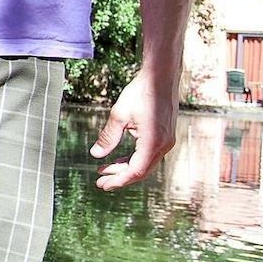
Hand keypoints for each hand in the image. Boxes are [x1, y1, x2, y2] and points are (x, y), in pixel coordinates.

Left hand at [91, 69, 178, 189]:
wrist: (161, 76)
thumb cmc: (141, 92)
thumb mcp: (119, 115)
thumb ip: (108, 137)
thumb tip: (96, 154)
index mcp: (153, 142)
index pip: (135, 171)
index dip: (118, 180)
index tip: (102, 185)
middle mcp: (163, 145)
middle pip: (140, 171)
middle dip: (119, 177)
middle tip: (100, 182)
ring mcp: (167, 141)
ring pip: (145, 163)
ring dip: (125, 168)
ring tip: (105, 170)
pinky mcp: (165, 135)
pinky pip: (149, 154)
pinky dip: (134, 158)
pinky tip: (120, 159)